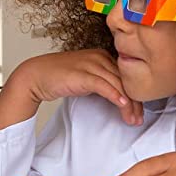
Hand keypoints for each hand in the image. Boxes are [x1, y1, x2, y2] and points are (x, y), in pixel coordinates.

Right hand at [0, 50, 141, 127]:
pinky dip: (115, 96)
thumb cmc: (59, 77)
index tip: (139, 111)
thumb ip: (102, 83)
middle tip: (138, 119)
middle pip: (125, 81)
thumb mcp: (87, 77)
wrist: (37, 75)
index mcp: (102, 56)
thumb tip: (119, 97)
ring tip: (132, 119)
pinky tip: (122, 106)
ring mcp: (91, 64)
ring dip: (128, 104)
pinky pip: (104, 85)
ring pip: (118, 84)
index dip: (135, 95)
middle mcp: (99, 57)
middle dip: (135, 102)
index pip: (126, 76)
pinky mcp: (82, 74)